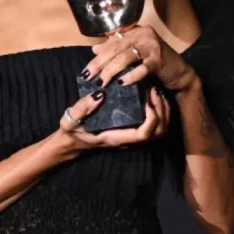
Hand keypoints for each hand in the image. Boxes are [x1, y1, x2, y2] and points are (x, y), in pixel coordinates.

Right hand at [53, 87, 171, 158]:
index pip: (144, 134)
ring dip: (162, 110)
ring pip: (160, 128)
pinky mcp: (132, 128)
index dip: (152, 118)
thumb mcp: (70, 120)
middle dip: (162, 112)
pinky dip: (158, 109)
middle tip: (155, 91)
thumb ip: (82, 108)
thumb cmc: (72, 131)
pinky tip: (150, 94)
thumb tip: (99, 95)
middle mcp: (128, 139)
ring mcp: (131, 134)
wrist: (71, 142)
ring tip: (155, 91)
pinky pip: (154, 123)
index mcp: (117, 138)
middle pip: (158, 132)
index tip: (147, 102)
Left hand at [81, 25, 197, 92]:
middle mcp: (144, 35)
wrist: (181, 73)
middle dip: (100, 64)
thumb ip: (117, 50)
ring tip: (101, 82)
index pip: (112, 42)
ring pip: (125, 57)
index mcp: (137, 31)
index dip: (98, 55)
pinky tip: (121, 83)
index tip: (86, 69)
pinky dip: (131, 76)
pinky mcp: (159, 60)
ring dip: (111, 70)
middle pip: (116, 48)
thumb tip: (95, 49)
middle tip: (88, 77)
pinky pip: (141, 68)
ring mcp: (152, 46)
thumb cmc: (157, 64)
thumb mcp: (136, 54)